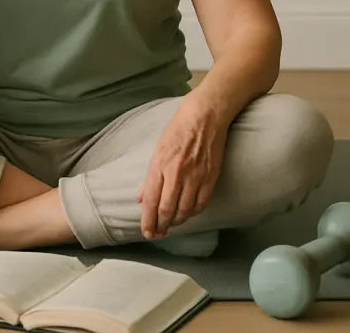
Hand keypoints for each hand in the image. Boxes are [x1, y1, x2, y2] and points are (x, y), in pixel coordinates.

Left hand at [136, 96, 228, 238]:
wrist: (203, 118)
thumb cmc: (176, 131)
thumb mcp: (157, 150)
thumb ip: (150, 177)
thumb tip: (142, 198)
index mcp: (159, 166)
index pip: (151, 201)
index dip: (148, 220)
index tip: (146, 232)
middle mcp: (176, 174)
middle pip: (167, 209)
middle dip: (161, 226)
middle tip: (157, 235)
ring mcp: (194, 177)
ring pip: (184, 210)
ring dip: (176, 221)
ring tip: (170, 225)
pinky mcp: (210, 178)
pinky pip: (201, 203)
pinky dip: (193, 212)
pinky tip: (187, 214)